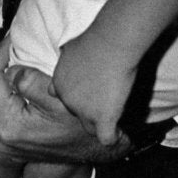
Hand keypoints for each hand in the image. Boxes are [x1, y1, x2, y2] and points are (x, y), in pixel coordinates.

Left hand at [0, 38, 131, 163]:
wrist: (92, 150)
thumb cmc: (79, 122)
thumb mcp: (57, 97)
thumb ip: (29, 80)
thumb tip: (10, 70)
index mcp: (10, 124)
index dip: (0, 53)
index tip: (11, 39)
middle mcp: (0, 137)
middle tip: (10, 48)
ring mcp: (2, 143)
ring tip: (9, 66)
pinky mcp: (6, 144)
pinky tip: (11, 86)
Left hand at [51, 28, 136, 145]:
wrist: (110, 44)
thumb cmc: (94, 39)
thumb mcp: (70, 47)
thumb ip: (67, 59)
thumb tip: (66, 57)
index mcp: (59, 83)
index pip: (63, 99)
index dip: (77, 96)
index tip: (90, 90)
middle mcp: (67, 100)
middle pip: (76, 114)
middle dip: (88, 108)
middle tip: (104, 98)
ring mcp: (84, 112)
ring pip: (89, 128)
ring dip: (99, 123)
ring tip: (112, 115)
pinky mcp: (103, 118)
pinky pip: (106, 138)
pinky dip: (112, 136)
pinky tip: (119, 130)